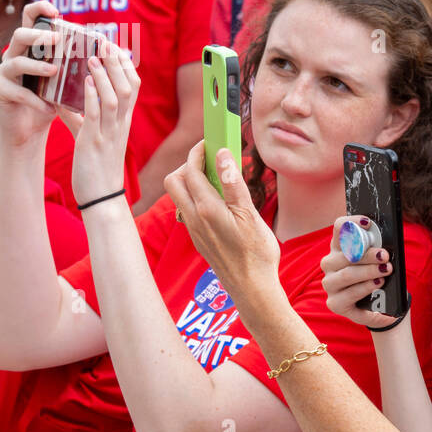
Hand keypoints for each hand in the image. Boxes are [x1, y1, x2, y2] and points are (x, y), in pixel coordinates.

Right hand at [0, 0, 63, 150]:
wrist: (30, 128)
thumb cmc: (50, 99)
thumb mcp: (64, 80)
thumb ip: (75, 64)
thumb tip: (105, 53)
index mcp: (30, 47)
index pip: (29, 18)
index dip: (39, 9)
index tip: (56, 11)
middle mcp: (13, 54)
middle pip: (19, 35)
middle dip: (38, 36)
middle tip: (57, 40)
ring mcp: (4, 72)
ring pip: (16, 62)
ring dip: (37, 66)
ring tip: (54, 71)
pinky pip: (16, 92)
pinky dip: (35, 100)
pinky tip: (49, 107)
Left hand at [66, 30, 138, 205]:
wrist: (101, 196)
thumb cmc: (94, 168)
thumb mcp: (88, 137)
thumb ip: (79, 117)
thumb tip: (61, 99)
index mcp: (122, 122)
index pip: (133, 86)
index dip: (124, 65)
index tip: (112, 46)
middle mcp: (121, 124)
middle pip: (128, 86)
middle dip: (117, 62)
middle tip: (103, 42)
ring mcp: (110, 132)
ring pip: (116, 97)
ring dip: (105, 74)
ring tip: (91, 57)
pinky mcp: (95, 142)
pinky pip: (97, 114)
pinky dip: (93, 95)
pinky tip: (86, 81)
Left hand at [165, 143, 282, 311]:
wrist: (252, 289)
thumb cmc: (257, 254)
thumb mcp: (250, 215)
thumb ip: (232, 184)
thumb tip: (222, 155)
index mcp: (207, 209)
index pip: (191, 170)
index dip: (198, 151)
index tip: (211, 142)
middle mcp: (194, 219)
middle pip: (174, 180)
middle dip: (188, 164)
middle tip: (210, 160)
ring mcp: (194, 230)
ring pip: (179, 197)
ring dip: (191, 181)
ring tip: (217, 178)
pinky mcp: (199, 239)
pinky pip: (188, 211)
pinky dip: (197, 197)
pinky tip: (218, 201)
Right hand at [320, 215, 405, 329]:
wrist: (375, 304)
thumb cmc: (375, 274)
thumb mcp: (377, 260)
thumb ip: (378, 247)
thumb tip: (389, 241)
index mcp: (338, 247)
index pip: (339, 228)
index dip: (351, 223)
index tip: (368, 222)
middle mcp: (330, 264)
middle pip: (345, 255)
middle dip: (367, 255)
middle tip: (385, 256)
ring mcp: (330, 285)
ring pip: (347, 275)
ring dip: (367, 273)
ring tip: (384, 274)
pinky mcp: (336, 304)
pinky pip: (351, 298)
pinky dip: (369, 297)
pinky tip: (383, 299)